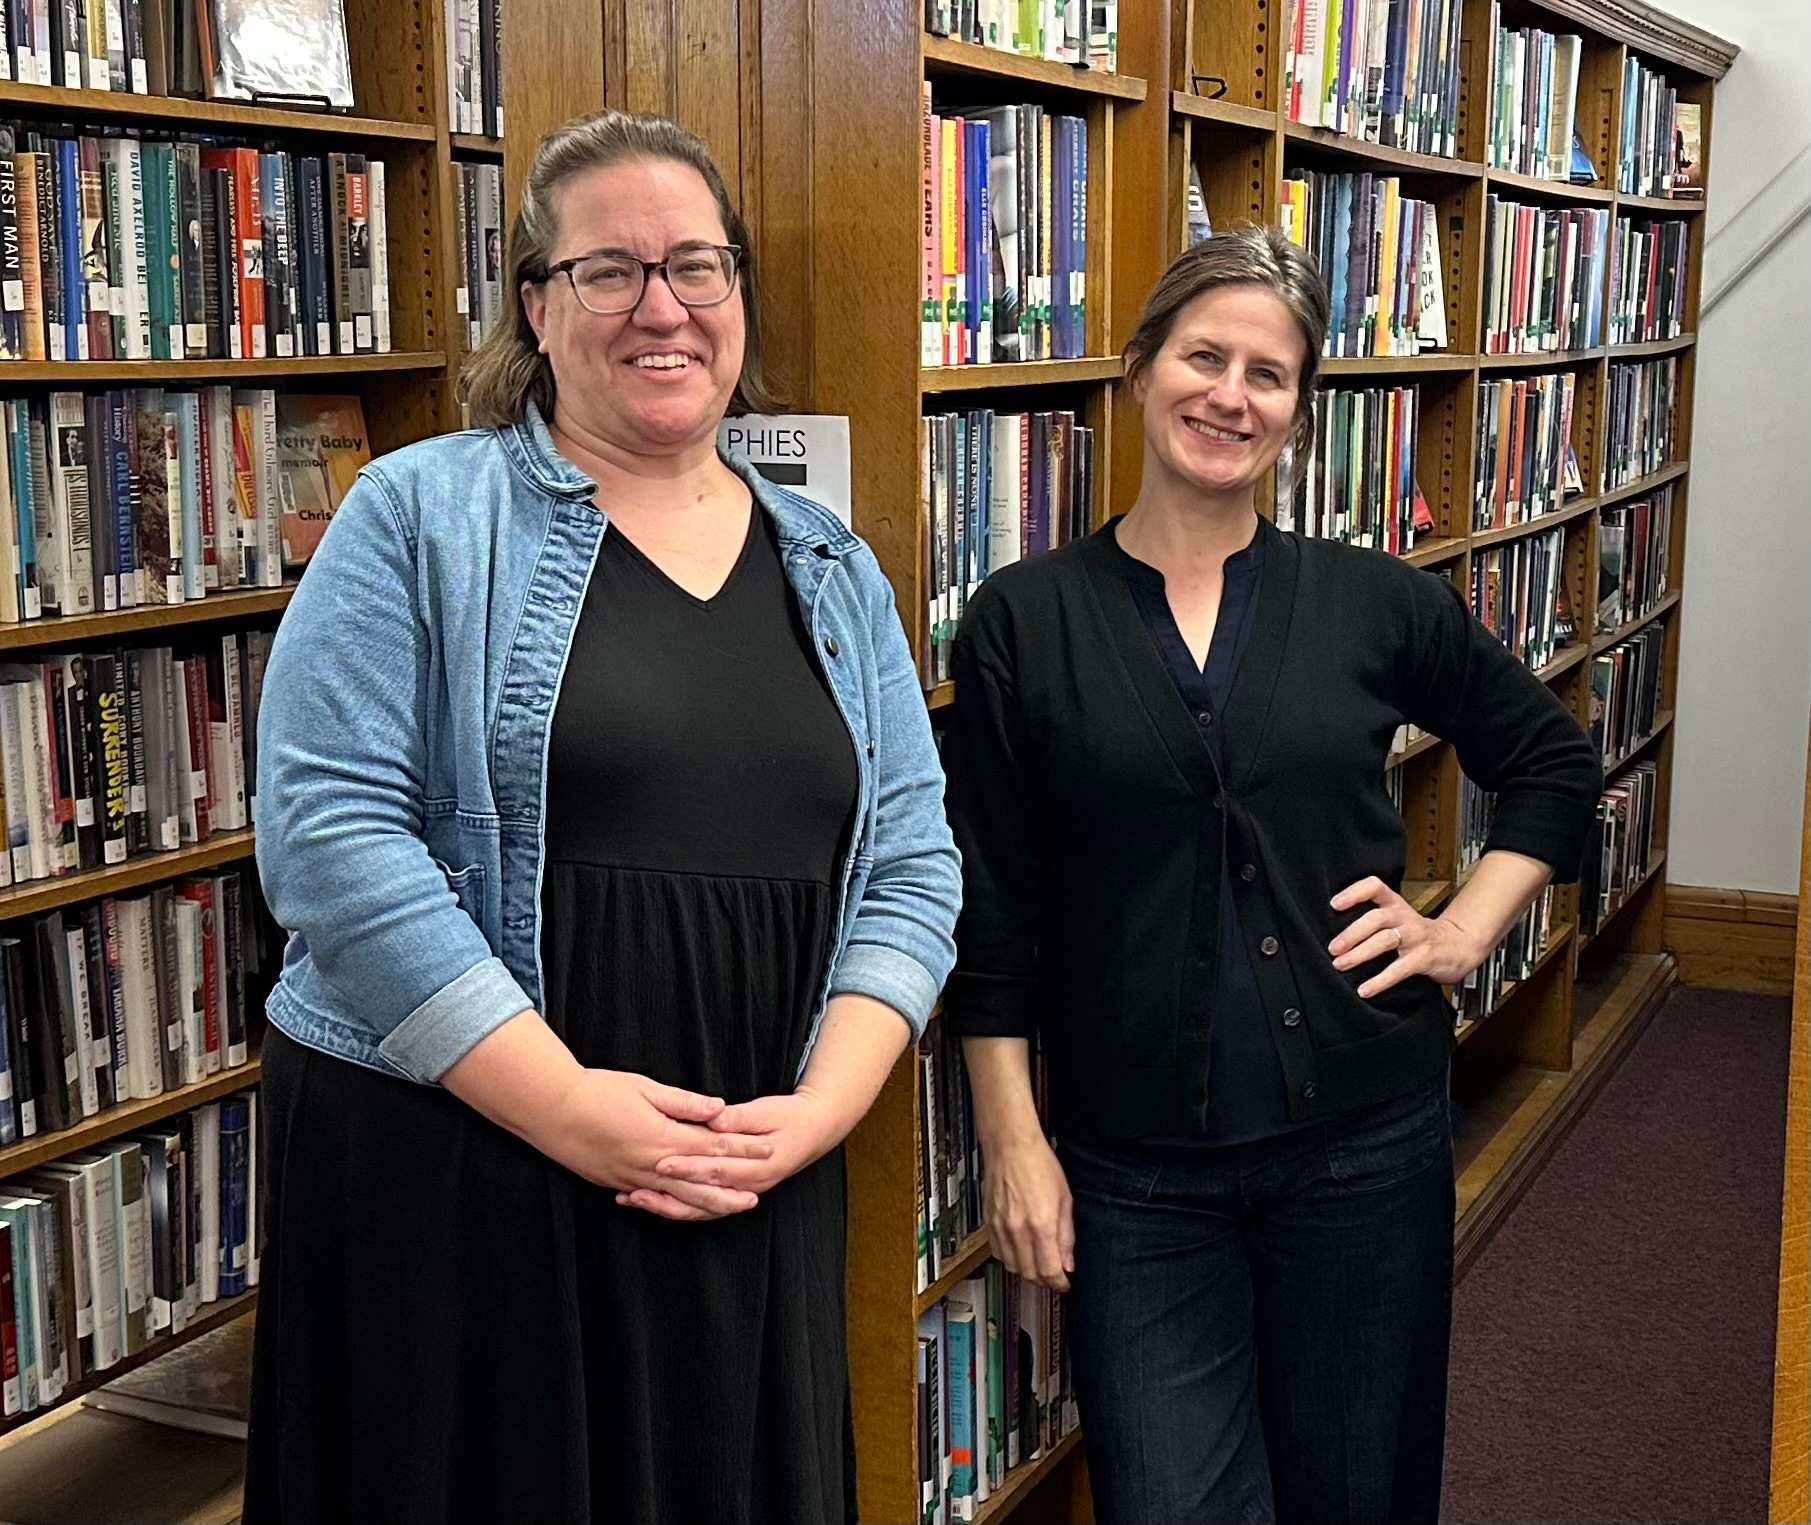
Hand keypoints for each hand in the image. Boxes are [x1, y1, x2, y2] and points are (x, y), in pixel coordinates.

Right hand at [537, 1068, 775, 1221]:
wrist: (552, 1110)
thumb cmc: (599, 1092)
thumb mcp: (646, 1089)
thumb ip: (685, 1102)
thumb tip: (719, 1108)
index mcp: (664, 1137)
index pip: (713, 1146)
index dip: (742, 1148)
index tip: (767, 1148)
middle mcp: (652, 1165)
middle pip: (701, 1183)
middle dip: (731, 1189)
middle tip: (758, 1195)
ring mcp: (633, 1179)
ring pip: (678, 1199)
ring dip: (707, 1205)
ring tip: (730, 1208)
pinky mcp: (616, 1183)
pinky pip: (652, 1201)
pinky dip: (672, 1208)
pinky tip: (684, 1210)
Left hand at [644, 1085, 847, 1204]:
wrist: (812, 1132)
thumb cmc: (789, 1117)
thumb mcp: (768, 1111)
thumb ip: (740, 1117)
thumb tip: (716, 1116)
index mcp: (760, 1166)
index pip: (718, 1170)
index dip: (689, 1168)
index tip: (663, 1163)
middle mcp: (751, 1187)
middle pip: (704, 1198)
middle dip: (667, 1195)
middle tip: (635, 1189)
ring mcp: (742, 1195)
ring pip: (700, 1210)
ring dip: (667, 1207)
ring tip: (634, 1199)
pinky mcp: (734, 1196)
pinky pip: (704, 1209)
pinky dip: (677, 1208)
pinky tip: (652, 1201)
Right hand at [980, 1130, 1073, 1291]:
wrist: (1011, 1146)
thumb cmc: (1039, 1165)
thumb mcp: (1065, 1199)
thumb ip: (1066, 1236)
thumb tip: (1068, 1263)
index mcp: (1042, 1225)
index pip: (1050, 1271)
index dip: (1059, 1283)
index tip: (1065, 1283)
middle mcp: (1019, 1230)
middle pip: (1030, 1274)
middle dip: (1045, 1281)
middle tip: (1054, 1277)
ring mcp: (1001, 1227)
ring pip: (1012, 1267)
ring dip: (1027, 1272)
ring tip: (1038, 1266)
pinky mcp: (989, 1223)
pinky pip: (997, 1253)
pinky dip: (1010, 1259)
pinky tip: (1019, 1252)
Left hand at [1329, 876, 1489, 997]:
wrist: (1459, 945)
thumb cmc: (1419, 934)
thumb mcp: (1398, 919)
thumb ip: (1373, 920)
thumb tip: (1335, 934)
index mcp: (1395, 905)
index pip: (1375, 887)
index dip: (1355, 892)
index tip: (1334, 904)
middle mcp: (1405, 917)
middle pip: (1375, 918)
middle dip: (1351, 933)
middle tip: (1332, 948)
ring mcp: (1416, 937)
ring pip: (1385, 940)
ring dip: (1360, 953)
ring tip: (1340, 965)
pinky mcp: (1425, 958)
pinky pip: (1400, 968)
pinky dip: (1381, 980)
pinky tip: (1365, 989)